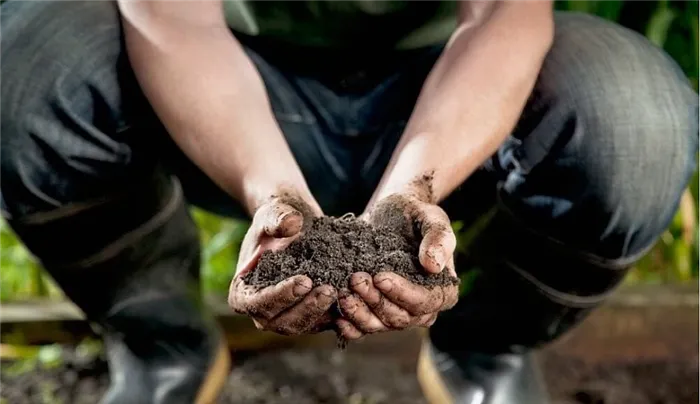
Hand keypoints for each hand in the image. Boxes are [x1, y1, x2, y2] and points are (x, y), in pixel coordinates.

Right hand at [228, 191, 337, 335]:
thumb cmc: (278, 217)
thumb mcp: (275, 212)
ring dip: (324, 313)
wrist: (298, 223)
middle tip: (329, 290)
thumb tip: (291, 224)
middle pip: (282, 322)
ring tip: (343, 292)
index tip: (304, 281)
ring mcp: (286, 316)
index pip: (257, 303)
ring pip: (304, 326)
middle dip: (307, 308)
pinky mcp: (310, 315)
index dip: (280, 296)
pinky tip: (354, 298)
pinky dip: (338, 314)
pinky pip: (323, 322)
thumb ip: (278, 218)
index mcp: (243, 292)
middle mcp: (262, 311)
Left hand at [336, 191, 458, 339]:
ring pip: (379, 325)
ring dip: (359, 313)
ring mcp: (397, 312)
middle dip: (375, 300)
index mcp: (443, 291)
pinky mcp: (374, 311)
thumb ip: (439, 239)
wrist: (390, 213)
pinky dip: (350, 326)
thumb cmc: (415, 214)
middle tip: (355, 279)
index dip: (402, 293)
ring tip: (343, 293)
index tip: (380, 276)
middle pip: (399, 318)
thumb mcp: (432, 218)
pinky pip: (362, 328)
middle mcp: (422, 309)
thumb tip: (433, 266)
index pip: (424, 302)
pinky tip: (337, 316)